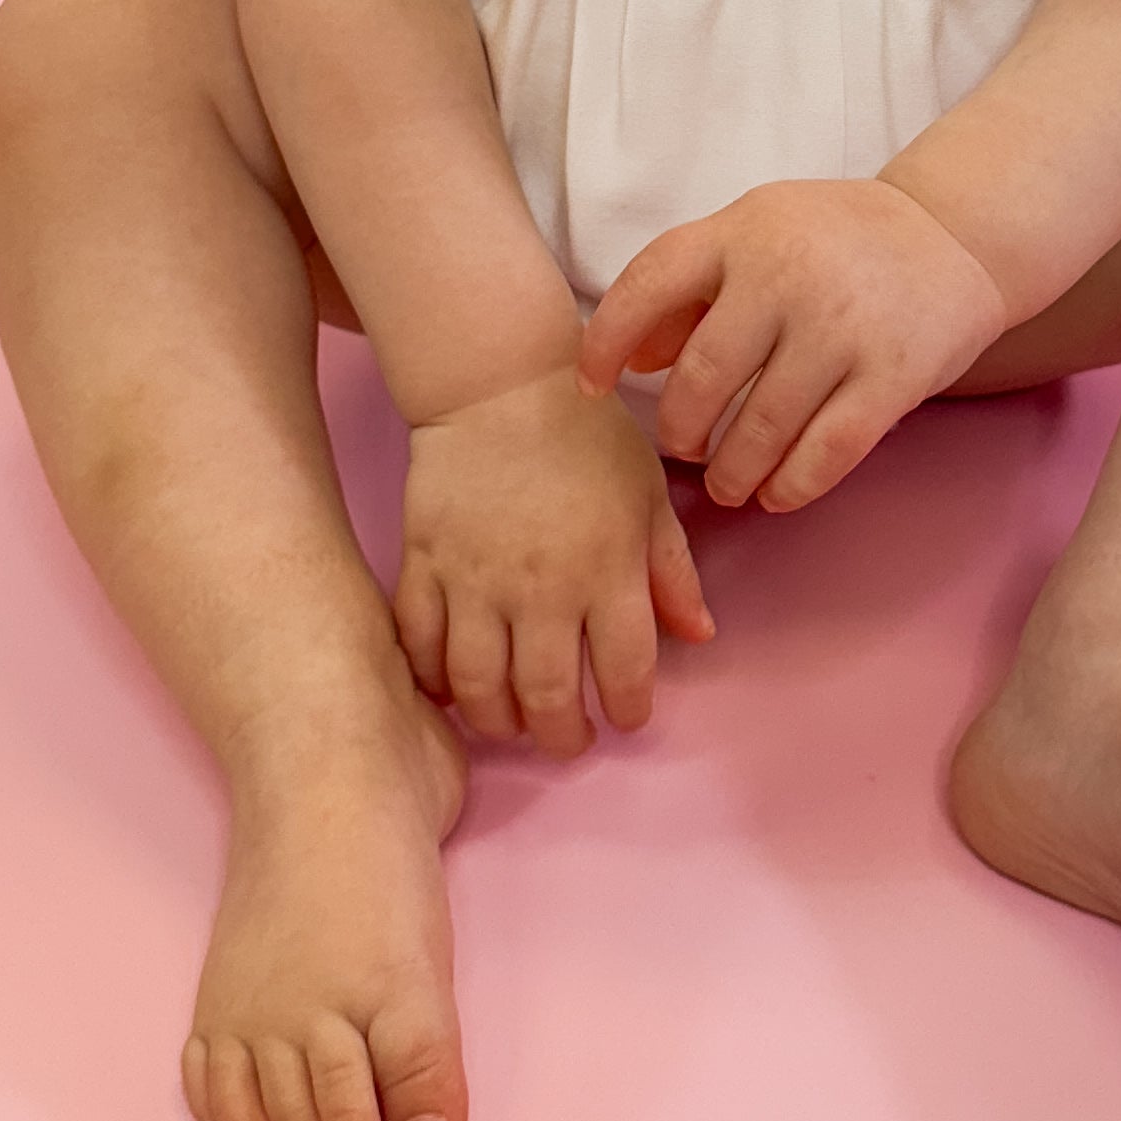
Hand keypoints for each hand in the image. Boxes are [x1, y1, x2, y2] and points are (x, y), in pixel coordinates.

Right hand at [395, 368, 713, 755]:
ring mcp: (477, 577)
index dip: (627, 710)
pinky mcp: (424, 562)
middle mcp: (543, 585)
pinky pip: (420, 642)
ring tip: (511, 723)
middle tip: (567, 739)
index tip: (625, 716)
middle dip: (561, 736)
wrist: (501, 381)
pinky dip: (432, 678)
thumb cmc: (587, 434)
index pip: (624, 672)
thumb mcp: (649, 494)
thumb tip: (699, 636)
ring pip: (478, 685)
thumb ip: (672, 570)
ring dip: (496, 721)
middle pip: (547, 696)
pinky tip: (452, 686)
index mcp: (608, 567)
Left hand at [579, 181, 1009, 514]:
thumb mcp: (757, 233)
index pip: (647, 286)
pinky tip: (776, 493)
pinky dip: (790, 485)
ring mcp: (841, 326)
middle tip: (685, 450)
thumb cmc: (836, 241)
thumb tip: (631, 360)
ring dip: (732, 472)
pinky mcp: (891, 375)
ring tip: (728, 483)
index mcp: (741, 231)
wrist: (954, 232)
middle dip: (680, 431)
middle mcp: (786, 274)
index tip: (591, 388)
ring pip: (759, 428)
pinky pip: (824, 453)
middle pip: (701, 378)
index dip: (606, 343)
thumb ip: (690, 289)